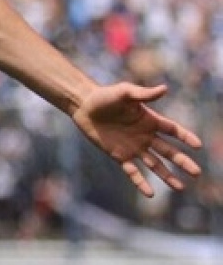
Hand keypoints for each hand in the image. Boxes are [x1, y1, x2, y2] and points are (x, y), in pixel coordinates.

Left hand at [72, 83, 201, 196]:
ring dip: (167, 176)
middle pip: (168, 151)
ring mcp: (133, 147)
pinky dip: (141, 182)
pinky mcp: (119, 155)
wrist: (83, 105)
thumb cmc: (105, 96)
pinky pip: (132, 172)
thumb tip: (165, 88)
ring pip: (154, 164)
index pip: (172, 130)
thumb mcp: (125, 93)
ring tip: (180, 188)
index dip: (185, 137)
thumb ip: (144, 93)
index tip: (198, 146)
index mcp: (149, 120)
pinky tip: (150, 194)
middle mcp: (145, 136)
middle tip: (197, 173)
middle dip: (182, 162)